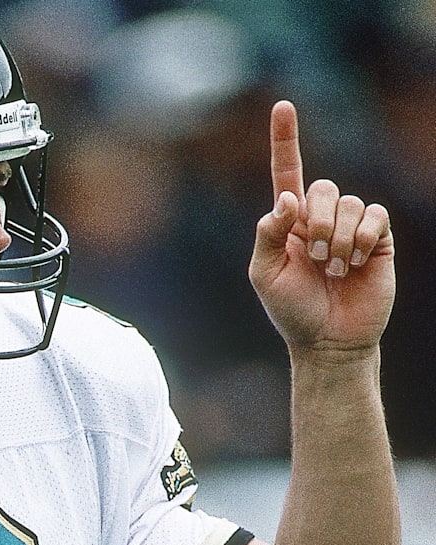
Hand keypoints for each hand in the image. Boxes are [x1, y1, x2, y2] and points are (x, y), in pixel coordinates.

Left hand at [248, 100, 394, 353]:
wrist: (328, 340)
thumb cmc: (290, 309)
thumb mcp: (264, 274)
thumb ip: (267, 234)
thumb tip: (286, 198)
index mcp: (288, 221)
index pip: (287, 171)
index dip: (285, 138)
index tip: (282, 105)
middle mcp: (321, 217)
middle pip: (323, 187)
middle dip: (317, 222)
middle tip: (314, 257)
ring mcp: (351, 227)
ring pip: (350, 203)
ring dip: (338, 237)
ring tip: (333, 269)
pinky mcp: (378, 240)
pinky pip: (375, 215)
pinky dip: (363, 236)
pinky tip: (355, 261)